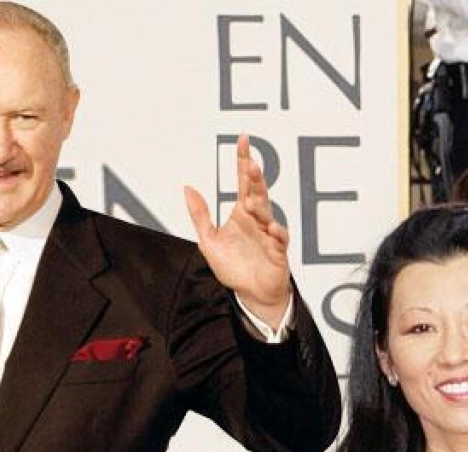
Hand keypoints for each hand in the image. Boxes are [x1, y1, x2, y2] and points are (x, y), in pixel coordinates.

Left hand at [184, 134, 291, 328]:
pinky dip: (277, 232)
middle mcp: (257, 219)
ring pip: (268, 213)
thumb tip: (187, 188)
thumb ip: (200, 215)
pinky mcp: (278, 251)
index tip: (243, 141)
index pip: (243, 182)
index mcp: (242, 213)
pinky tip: (272, 227)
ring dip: (261, 204)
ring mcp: (269, 234)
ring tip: (251, 199)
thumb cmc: (234, 268)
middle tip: (250, 164)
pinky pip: (280, 238)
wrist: (251, 295)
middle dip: (255, 178)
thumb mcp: (209, 241)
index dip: (243, 161)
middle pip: (258, 192)